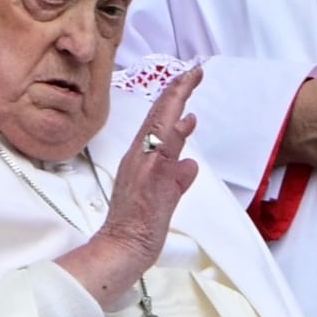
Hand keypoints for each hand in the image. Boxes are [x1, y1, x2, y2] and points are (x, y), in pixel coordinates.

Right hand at [55, 67, 201, 308]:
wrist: (122, 246)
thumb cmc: (137, 225)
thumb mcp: (162, 196)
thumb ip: (177, 177)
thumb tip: (190, 165)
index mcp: (140, 158)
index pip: (156, 122)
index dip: (172, 100)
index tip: (187, 82)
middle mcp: (138, 155)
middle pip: (157, 115)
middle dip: (177, 90)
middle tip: (194, 70)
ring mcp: (144, 164)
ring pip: (160, 124)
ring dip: (177, 99)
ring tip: (191, 78)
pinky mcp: (152, 177)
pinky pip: (164, 149)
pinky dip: (175, 131)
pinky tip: (188, 117)